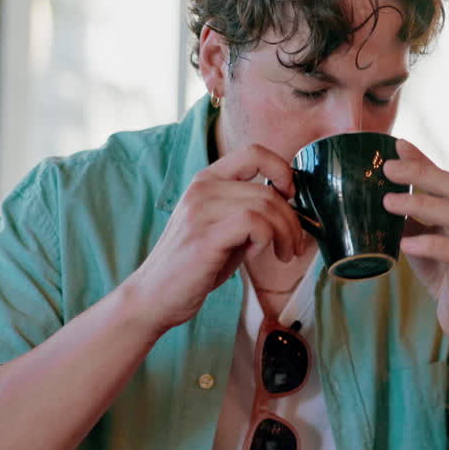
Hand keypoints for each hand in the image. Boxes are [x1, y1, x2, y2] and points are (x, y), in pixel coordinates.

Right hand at [124, 144, 305, 334]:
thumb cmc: (195, 264)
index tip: (291, 197)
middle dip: (292, 220)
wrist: (154, 297)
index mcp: (206, 181)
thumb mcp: (224, 227)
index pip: (253, 152)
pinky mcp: (203, 238)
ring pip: (266, 206)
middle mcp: (201, 189)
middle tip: (294, 244)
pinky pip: (254, 223)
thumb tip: (290, 203)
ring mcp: (199, 212)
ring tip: (284, 254)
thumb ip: (250, 210)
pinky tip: (260, 254)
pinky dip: (268, 238)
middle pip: (268, 191)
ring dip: (285, 233)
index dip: (282, 170)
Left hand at [381, 139, 448, 346]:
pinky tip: (405, 244)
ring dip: (420, 204)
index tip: (397, 144)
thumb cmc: (442, 272)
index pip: (444, 176)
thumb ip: (408, 217)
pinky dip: (428, 243)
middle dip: (420, 173)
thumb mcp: (421, 238)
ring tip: (388, 202)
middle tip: (388, 169)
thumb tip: (374, 195)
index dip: (422, 159)